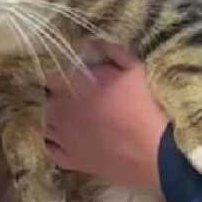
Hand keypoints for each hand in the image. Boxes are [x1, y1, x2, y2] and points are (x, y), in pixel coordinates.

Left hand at [45, 42, 166, 190]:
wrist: (155, 151)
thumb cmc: (145, 106)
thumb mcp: (134, 69)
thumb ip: (111, 52)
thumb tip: (94, 41)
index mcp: (70, 86)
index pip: (49, 75)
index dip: (59, 76)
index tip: (69, 77)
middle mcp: (58, 111)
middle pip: (46, 100)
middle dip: (56, 98)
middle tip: (75, 99)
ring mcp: (62, 138)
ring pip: (46, 124)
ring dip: (54, 120)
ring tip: (71, 119)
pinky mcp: (70, 160)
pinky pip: (50, 148)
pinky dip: (55, 143)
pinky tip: (68, 139)